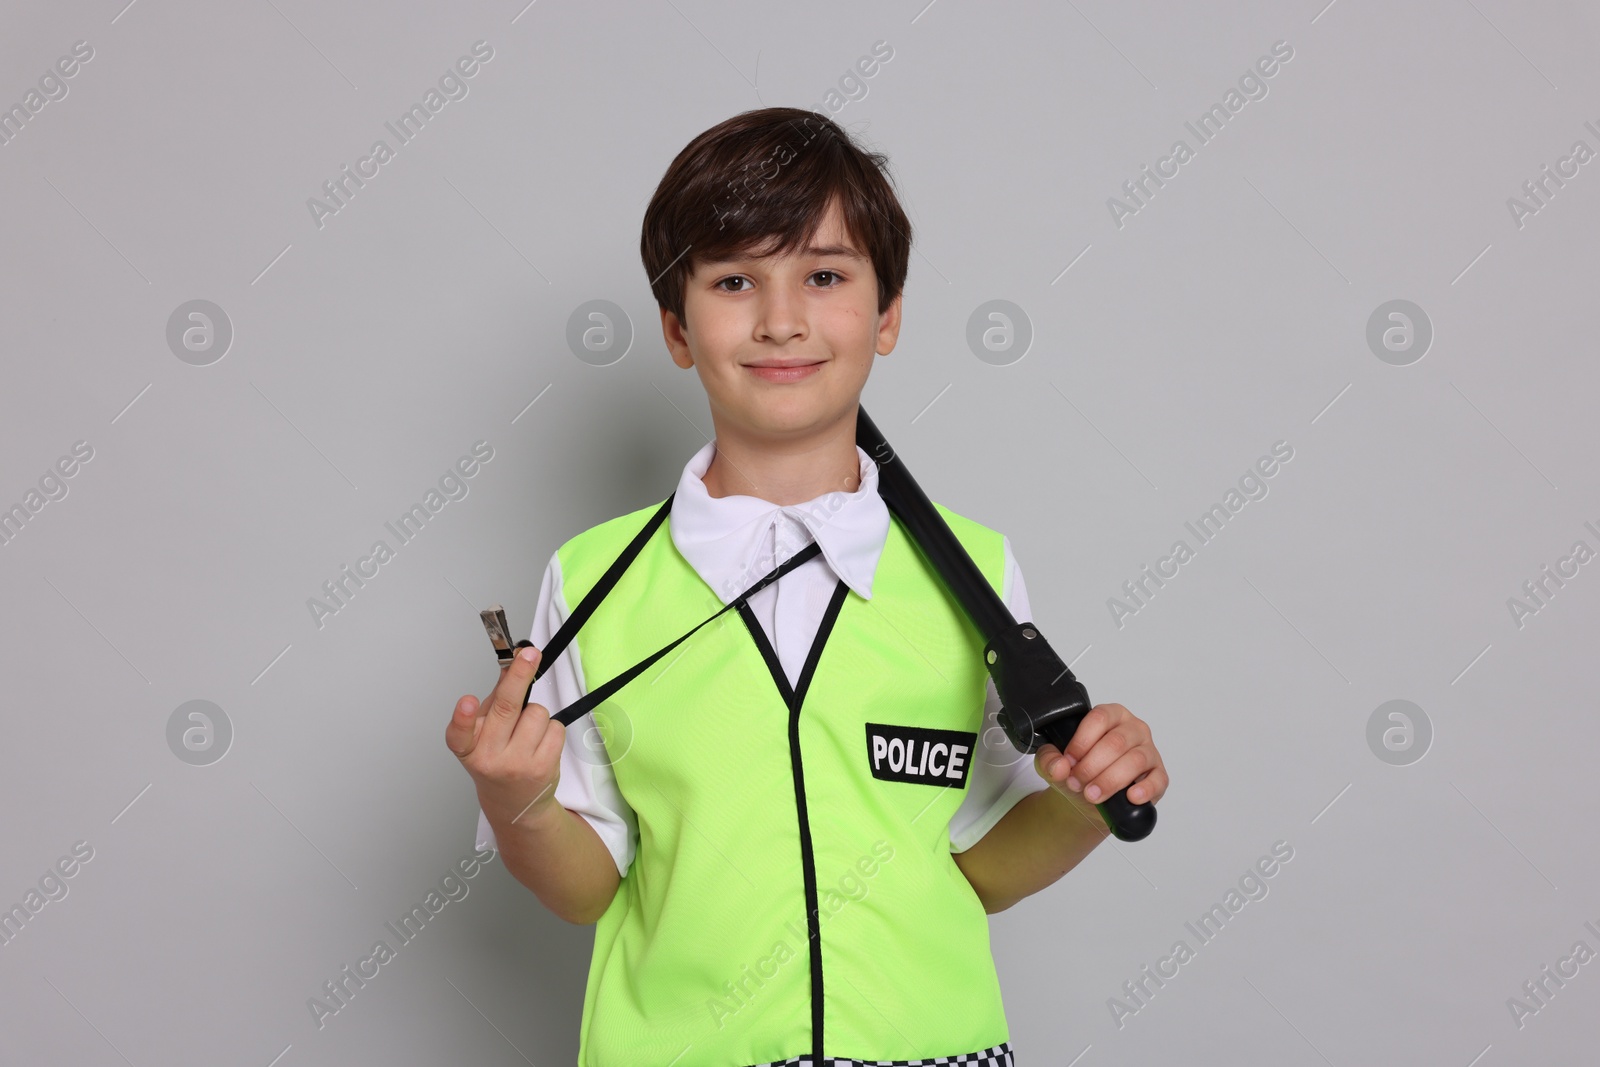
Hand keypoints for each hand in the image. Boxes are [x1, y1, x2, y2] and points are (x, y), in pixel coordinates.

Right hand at [445, 644, 565, 832]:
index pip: (459, 734)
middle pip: (506, 709)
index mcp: (469, 749)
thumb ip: (494, 701)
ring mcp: (518, 765)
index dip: (463, 717)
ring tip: (527, 734)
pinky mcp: (544, 767)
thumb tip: (512, 666)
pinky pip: (555, 727)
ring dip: (536, 715)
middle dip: (519, 676)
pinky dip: (550, 729)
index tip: (467, 700)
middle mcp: (490, 758)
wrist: (514, 804)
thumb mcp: (485, 732)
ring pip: (537, 713)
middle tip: (529, 653)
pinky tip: (539, 743)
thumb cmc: (497, 760)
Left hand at [1033, 702, 1166, 807]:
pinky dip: (1144, 789)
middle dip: (1092, 766)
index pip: (1099, 718)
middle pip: (1115, 742)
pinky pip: (1157, 780)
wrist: (1088, 798)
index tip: (1068, 762)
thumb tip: (1059, 766)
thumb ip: (1049, 760)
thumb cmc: (1077, 772)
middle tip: (1076, 783)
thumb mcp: (1055, 763)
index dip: (1081, 742)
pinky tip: (1130, 796)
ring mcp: (1149, 751)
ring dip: (1110, 780)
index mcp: (1110, 716)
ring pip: (1135, 760)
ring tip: (1093, 794)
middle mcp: (1132, 729)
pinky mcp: (1158, 775)